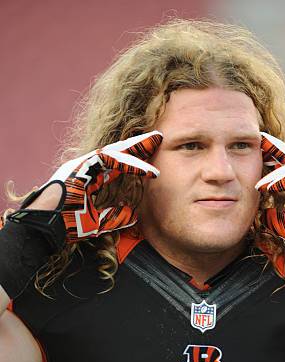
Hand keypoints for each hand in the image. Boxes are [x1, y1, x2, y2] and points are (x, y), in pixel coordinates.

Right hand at [8, 131, 161, 247]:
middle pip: (117, 151)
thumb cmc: (69, 222)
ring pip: (115, 151)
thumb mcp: (99, 222)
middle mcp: (88, 167)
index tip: (153, 161)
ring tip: (155, 143)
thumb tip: (135, 215)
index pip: (117, 164)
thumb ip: (116, 217)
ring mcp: (84, 164)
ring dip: (136, 148)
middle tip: (158, 137)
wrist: (49, 223)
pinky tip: (144, 169)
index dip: (135, 160)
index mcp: (91, 177)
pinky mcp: (82, 165)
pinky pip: (109, 159)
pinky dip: (127, 163)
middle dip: (138, 145)